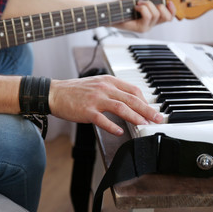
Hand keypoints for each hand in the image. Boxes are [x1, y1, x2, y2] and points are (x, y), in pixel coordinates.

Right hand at [48, 75, 162, 135]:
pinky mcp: (87, 110)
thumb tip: (130, 102)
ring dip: (135, 117)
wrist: (55, 93)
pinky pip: (103, 120)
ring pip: (121, 107)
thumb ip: (113, 90)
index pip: (133, 89)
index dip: (145, 100)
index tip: (152, 109)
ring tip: (144, 124)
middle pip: (131, 99)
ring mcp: (95, 99)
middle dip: (147, 109)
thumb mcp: (97, 84)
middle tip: (157, 118)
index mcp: (108, 80)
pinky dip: (113, 126)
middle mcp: (104, 88)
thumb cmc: (76, 90)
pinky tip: (120, 131)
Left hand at [114, 0, 175, 32]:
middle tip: (150, 2)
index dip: (173, 9)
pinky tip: (136, 7)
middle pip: (168, 17)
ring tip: (138, 3)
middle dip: (161, 6)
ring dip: (147, 5)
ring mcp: (147, 26)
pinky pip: (148, 16)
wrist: (115, 8)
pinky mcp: (141, 28)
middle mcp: (153, 22)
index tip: (168, 1)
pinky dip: (143, 9)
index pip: (170, 16)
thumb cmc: (126, 2)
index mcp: (155, 15)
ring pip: (156, 15)